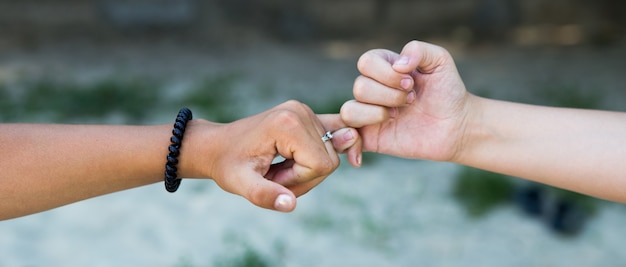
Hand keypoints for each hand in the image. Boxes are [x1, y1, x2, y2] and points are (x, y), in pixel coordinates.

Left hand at [183, 100, 359, 211]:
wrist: (218, 146)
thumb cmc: (228, 165)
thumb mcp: (241, 185)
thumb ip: (265, 195)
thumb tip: (290, 204)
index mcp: (288, 124)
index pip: (321, 165)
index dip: (299, 181)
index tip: (272, 177)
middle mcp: (301, 111)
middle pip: (330, 159)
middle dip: (304, 176)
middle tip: (273, 174)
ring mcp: (305, 111)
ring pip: (332, 154)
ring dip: (307, 169)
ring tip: (278, 166)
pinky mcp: (308, 115)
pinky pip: (338, 129)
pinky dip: (343, 144)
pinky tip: (353, 157)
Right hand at [340, 40, 469, 160]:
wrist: (457, 125)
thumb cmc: (447, 91)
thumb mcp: (440, 60)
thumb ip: (418, 49)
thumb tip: (397, 64)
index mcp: (384, 67)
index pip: (366, 62)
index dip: (388, 74)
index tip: (411, 83)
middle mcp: (373, 89)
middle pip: (360, 87)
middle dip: (390, 96)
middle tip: (411, 101)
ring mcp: (369, 114)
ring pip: (349, 111)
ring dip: (377, 114)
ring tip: (398, 117)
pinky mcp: (370, 137)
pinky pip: (345, 138)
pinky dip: (348, 143)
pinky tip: (367, 147)